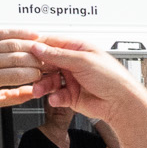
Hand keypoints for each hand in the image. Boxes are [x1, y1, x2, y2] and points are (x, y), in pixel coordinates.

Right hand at [20, 37, 146, 117]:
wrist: (122, 104)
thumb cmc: (112, 79)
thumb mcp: (83, 61)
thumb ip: (59, 55)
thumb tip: (38, 47)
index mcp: (79, 49)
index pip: (52, 43)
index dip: (38, 47)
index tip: (24, 51)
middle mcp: (74, 63)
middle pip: (47, 62)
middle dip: (37, 68)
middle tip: (29, 73)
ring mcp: (72, 79)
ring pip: (48, 80)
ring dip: (42, 85)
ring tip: (40, 90)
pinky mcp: (71, 95)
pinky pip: (55, 94)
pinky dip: (53, 96)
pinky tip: (56, 98)